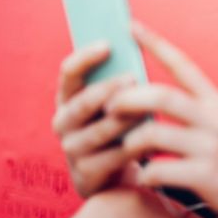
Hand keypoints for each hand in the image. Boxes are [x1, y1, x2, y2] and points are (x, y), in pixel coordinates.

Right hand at [52, 43, 145, 197]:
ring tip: (148, 107)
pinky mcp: (86, 174)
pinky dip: (135, 146)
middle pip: (83, 102)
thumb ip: (120, 79)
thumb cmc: (119, 126)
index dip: (85, 57)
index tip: (108, 44)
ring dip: (125, 118)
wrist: (113, 174)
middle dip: (108, 88)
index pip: (68, 73)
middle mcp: (63, 122)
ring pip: (100, 130)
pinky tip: (154, 138)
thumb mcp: (114, 101)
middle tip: (133, 77)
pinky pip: (113, 157)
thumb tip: (139, 43)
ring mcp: (72, 149)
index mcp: (67, 98)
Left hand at [105, 20, 217, 217]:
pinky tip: (145, 175)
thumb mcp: (214, 120)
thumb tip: (141, 91)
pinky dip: (145, 173)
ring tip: (124, 146)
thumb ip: (187, 105)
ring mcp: (210, 147)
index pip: (182, 64)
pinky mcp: (205, 175)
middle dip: (129, 99)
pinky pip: (160, 170)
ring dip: (130, 140)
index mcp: (213, 100)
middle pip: (163, 97)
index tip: (130, 25)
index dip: (155, 43)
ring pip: (155, 134)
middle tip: (108, 105)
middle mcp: (213, 118)